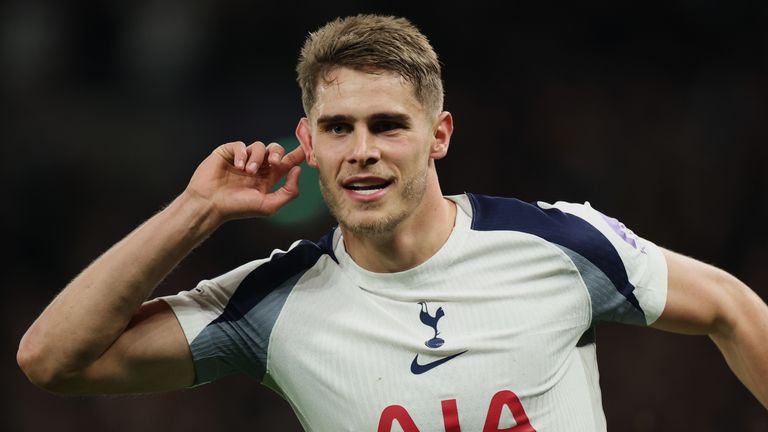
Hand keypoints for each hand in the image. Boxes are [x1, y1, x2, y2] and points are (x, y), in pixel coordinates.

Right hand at [185, 141, 304, 222]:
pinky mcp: (229, 152)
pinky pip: (241, 145)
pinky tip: (238, 166)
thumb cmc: (238, 208)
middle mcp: (258, 166)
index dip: (298, 152)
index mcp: (269, 178)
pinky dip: (242, 154)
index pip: (288, 162)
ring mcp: (243, 158)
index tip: (308, 143)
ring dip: (257, 158)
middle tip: (273, 163)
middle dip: (277, 153)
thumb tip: (298, 170)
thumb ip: (289, 192)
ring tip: (248, 172)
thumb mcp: (269, 205)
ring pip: (259, 146)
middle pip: (276, 149)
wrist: (211, 204)